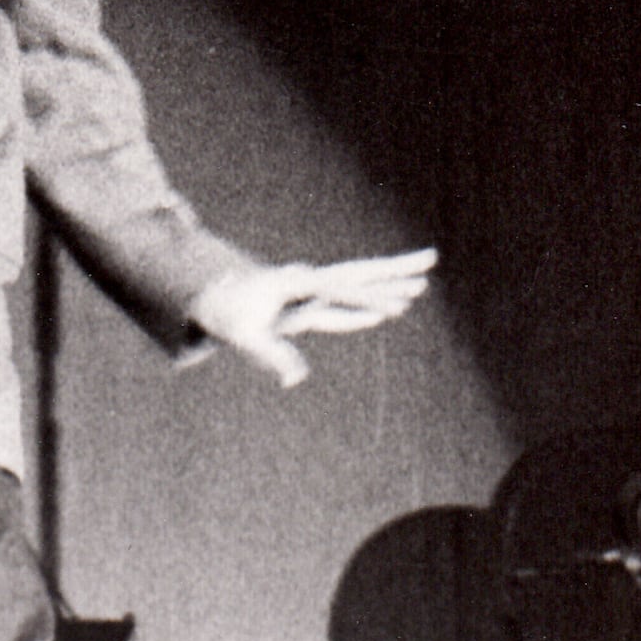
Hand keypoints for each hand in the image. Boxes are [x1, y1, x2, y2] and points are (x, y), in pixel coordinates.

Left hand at [190, 248, 437, 389]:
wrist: (209, 296)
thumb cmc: (225, 314)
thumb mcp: (244, 337)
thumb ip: (272, 356)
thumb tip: (295, 380)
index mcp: (296, 282)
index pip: (341, 287)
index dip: (369, 298)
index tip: (396, 307)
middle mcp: (308, 281)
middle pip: (360, 273)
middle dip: (395, 270)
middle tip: (431, 259)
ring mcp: (310, 291)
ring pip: (357, 285)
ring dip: (388, 285)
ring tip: (423, 285)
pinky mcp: (308, 303)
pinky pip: (344, 304)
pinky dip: (366, 306)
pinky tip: (387, 311)